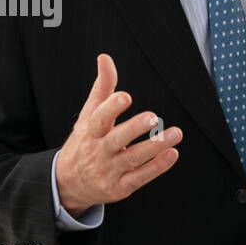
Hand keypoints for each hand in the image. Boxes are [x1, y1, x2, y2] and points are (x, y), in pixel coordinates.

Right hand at [55, 54, 182, 215]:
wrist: (69, 183)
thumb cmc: (85, 141)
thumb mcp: (89, 115)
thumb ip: (102, 87)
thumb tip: (105, 58)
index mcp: (91, 131)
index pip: (99, 118)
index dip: (111, 107)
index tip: (125, 96)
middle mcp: (98, 151)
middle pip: (116, 139)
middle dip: (134, 129)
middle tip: (152, 116)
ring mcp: (109, 171)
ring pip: (133, 159)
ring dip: (154, 147)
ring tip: (176, 133)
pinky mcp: (120, 187)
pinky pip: (140, 178)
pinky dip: (157, 167)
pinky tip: (172, 154)